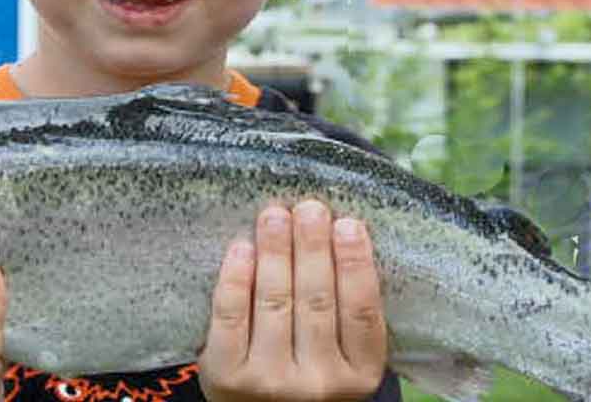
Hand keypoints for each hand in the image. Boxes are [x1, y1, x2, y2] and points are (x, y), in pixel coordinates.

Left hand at [198, 201, 388, 401]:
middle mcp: (319, 383)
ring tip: (275, 215)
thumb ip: (344, 315)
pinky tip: (241, 249)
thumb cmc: (306, 375)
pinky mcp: (228, 377)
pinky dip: (236, 279)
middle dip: (312, 247)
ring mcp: (272, 382)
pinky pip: (232, 317)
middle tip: (310, 207)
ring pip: (275, 303)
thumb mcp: (342, 358)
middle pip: (317, 301)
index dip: (356, 264)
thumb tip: (340, 233)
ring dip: (275, 252)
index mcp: (359, 375)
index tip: (349, 224)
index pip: (362, 312)